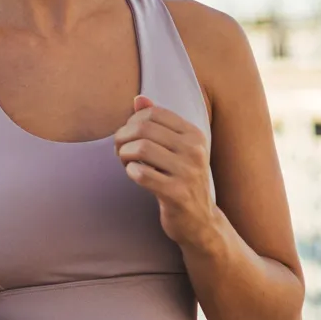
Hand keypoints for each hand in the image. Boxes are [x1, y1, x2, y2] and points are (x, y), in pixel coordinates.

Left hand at [114, 95, 216, 249]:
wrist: (200, 221)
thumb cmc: (181, 180)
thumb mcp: (175, 149)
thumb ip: (157, 123)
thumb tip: (138, 98)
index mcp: (194, 134)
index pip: (153, 113)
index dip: (132, 122)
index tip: (129, 137)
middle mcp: (195, 150)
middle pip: (143, 129)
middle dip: (122, 138)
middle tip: (120, 151)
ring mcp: (188, 172)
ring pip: (140, 149)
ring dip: (124, 155)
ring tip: (125, 163)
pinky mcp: (177, 194)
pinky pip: (142, 174)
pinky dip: (130, 172)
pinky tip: (134, 175)